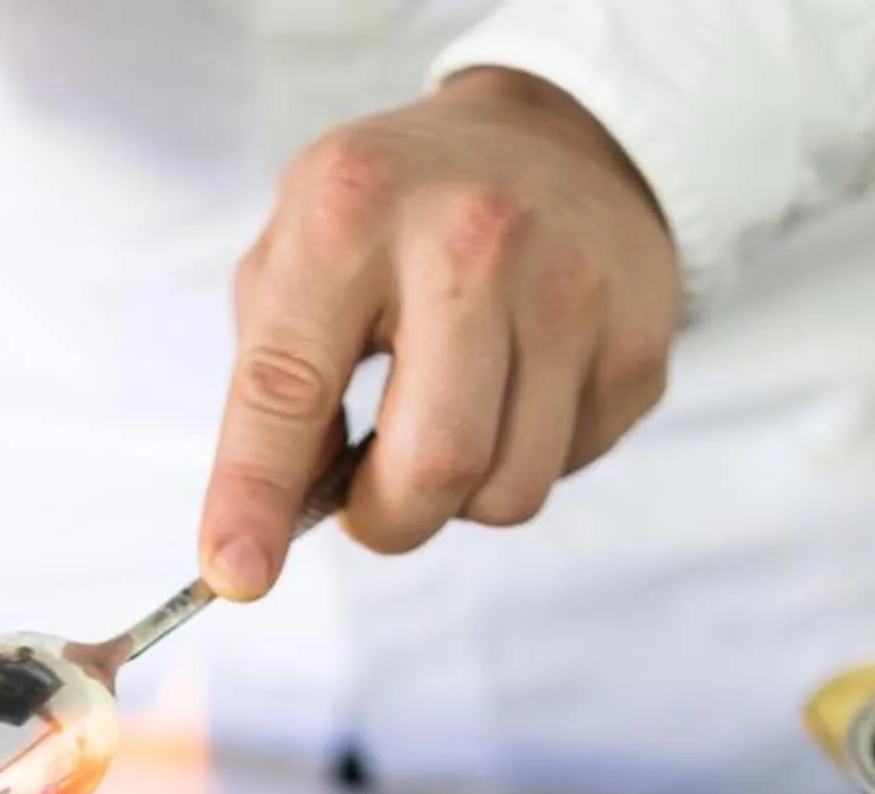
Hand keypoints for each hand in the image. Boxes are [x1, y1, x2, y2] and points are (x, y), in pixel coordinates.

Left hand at [199, 68, 680, 600]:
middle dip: (386, 520)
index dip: (255, 495)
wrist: (550, 138)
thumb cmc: (395, 219)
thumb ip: (272, 390)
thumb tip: (266, 534)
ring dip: (460, 496)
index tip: (237, 575)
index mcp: (352, 211)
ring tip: (449, 416)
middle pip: (432, 467)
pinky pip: (567, 468)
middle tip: (371, 495)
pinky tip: (519, 385)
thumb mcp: (300, 258)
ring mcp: (572, 287)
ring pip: (506, 493)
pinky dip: (526, 456)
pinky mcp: (637, 338)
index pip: (287, 388)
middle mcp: (472, 238)